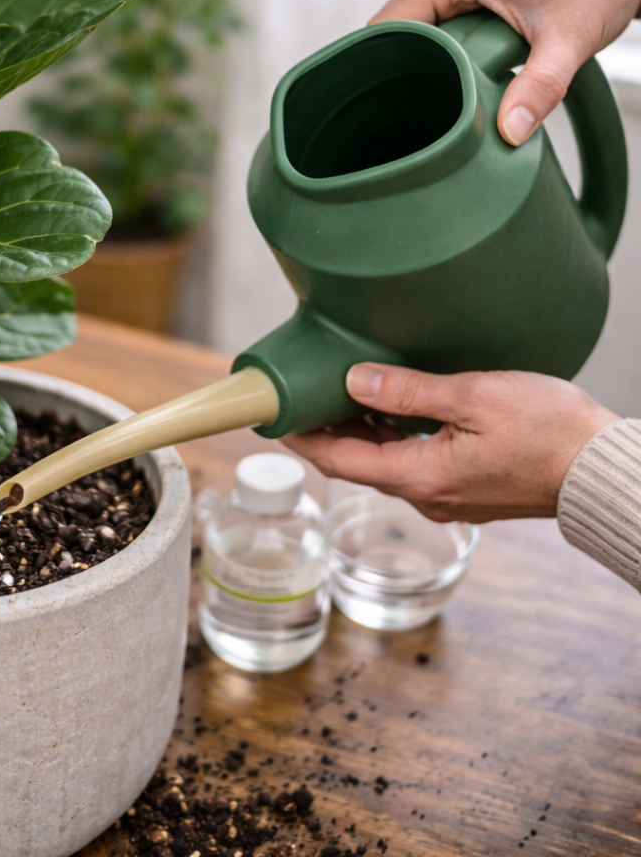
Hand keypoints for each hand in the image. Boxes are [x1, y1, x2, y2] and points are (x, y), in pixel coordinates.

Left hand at [284, 364, 618, 522]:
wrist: (603, 469)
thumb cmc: (551, 432)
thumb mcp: (476, 397)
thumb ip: (410, 391)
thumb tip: (354, 382)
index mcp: (420, 477)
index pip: (339, 460)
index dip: (302, 438)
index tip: (275, 416)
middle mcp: (426, 495)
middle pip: (357, 462)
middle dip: (325, 431)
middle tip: (301, 395)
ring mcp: (445, 496)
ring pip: (383, 462)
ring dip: (357, 431)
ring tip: (336, 393)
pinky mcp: (463, 488)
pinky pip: (410, 463)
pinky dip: (387, 436)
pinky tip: (385, 409)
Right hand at [372, 0, 640, 145]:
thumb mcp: (570, 39)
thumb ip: (539, 87)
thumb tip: (509, 134)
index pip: (386, 27)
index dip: (380, 70)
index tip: (389, 110)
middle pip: (391, 33)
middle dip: (398, 75)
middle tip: (411, 119)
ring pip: (409, 33)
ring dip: (417, 68)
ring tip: (430, 106)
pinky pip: (430, 27)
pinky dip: (435, 57)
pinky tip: (448, 84)